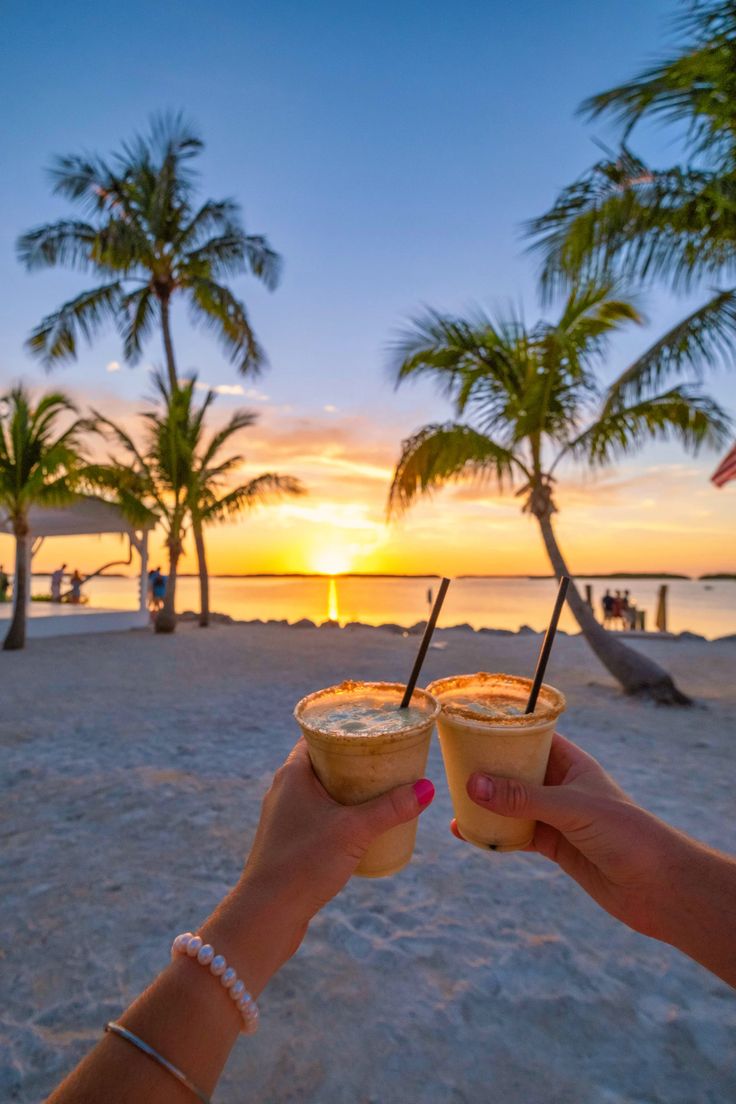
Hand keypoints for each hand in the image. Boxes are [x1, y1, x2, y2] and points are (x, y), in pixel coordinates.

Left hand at [203, 739, 434, 992]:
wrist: (265, 915)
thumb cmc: (303, 864)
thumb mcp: (354, 831)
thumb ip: (391, 809)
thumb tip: (428, 789)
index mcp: (293, 774)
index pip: (319, 736)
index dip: (346, 731)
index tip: (375, 733)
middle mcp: (285, 790)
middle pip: (324, 763)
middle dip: (356, 763)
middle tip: (388, 762)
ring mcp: (285, 817)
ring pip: (322, 792)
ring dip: (349, 791)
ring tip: (382, 792)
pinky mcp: (289, 842)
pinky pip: (319, 816)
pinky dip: (340, 814)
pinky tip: (362, 827)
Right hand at [454, 732, 685, 940]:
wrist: (660, 887)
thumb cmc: (627, 834)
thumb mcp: (572, 809)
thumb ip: (523, 798)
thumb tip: (473, 784)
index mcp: (572, 763)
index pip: (532, 737)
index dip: (503, 732)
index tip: (468, 727)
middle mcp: (562, 786)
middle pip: (516, 771)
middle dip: (487, 770)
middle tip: (451, 765)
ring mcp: (557, 817)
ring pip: (512, 804)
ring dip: (486, 804)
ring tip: (452, 799)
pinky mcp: (554, 847)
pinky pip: (516, 835)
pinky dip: (493, 835)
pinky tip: (467, 834)